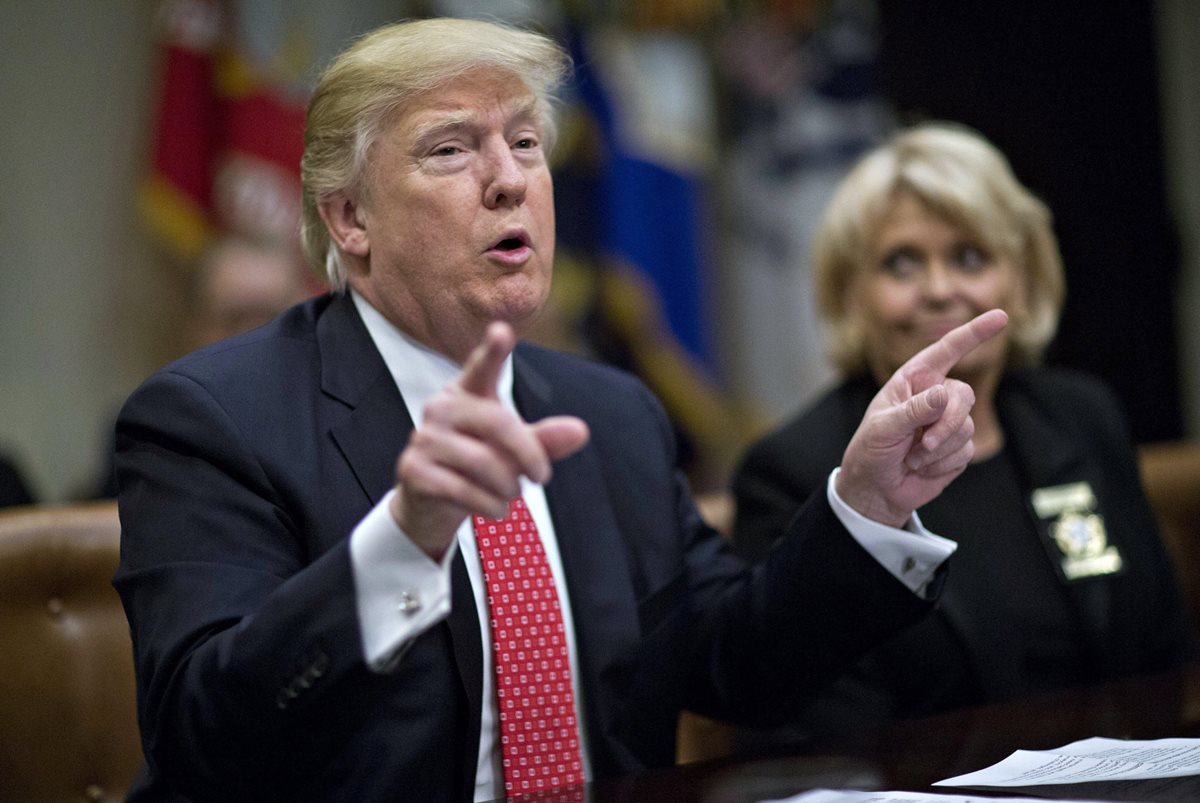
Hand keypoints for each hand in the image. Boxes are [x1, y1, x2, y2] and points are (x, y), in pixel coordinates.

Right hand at [389, 322, 589, 559]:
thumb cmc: (476, 466)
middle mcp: (441, 408)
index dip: (493, 350)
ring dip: (508, 486)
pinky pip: (463, 489)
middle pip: (498, 422)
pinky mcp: (413, 471)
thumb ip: (544, 440)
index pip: (481, 367)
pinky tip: (497, 509)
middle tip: (543, 477)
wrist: (429, 504)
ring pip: (483, 462)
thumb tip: (581, 430)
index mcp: (466, 393)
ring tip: (512, 494)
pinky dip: (490, 505)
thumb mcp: (513, 451)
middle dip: (529, 454)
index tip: (503, 331)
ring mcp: (423, 438)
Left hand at [835, 309, 1008, 526]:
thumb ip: (913, 411)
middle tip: (923, 444)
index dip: (974, 333)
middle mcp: (935, 396)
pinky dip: (941, 463)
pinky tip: (921, 468)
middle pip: (964, 396)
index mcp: (914, 380)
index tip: (1001, 316)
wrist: (876, 489)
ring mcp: (949, 422)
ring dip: (938, 448)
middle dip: (948, 422)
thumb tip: (944, 395)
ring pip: (966, 426)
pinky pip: (965, 450)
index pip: (947, 351)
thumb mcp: (882, 429)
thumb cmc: (871, 451)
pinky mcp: (958, 447)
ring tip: (912, 458)